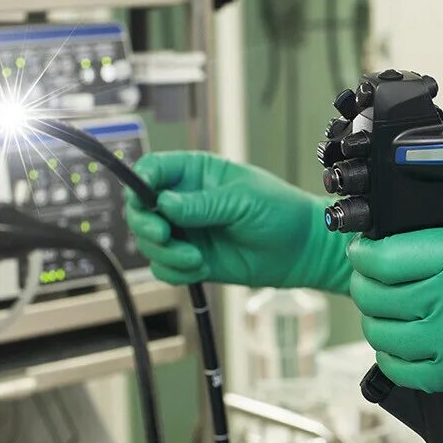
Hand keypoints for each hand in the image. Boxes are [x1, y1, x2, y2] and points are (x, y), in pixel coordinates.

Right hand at [123, 152, 349, 292]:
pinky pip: (164, 269)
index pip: (152, 170)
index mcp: (195, 174)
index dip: (140, 182)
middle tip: (164, 234)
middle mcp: (184, 202)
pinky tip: (199, 267)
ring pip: (149, 242)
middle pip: (140, 209)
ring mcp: (188, 232)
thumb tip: (164, 203)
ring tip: (195, 257)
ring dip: (165, 253)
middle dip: (146, 223)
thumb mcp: (242, 199)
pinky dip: (174, 272)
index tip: (144, 197)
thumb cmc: (280, 211)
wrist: (302, 250)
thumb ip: (202, 203)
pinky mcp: (192, 260)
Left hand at [346, 184, 442, 442]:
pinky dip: (391, 355)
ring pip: (381, 332)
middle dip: (366, 279)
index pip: (381, 257)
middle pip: (374, 294)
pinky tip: (402, 340)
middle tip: (375, 272)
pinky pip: (401, 369)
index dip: (364, 250)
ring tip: (388, 305)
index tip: (366, 244)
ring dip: (377, 317)